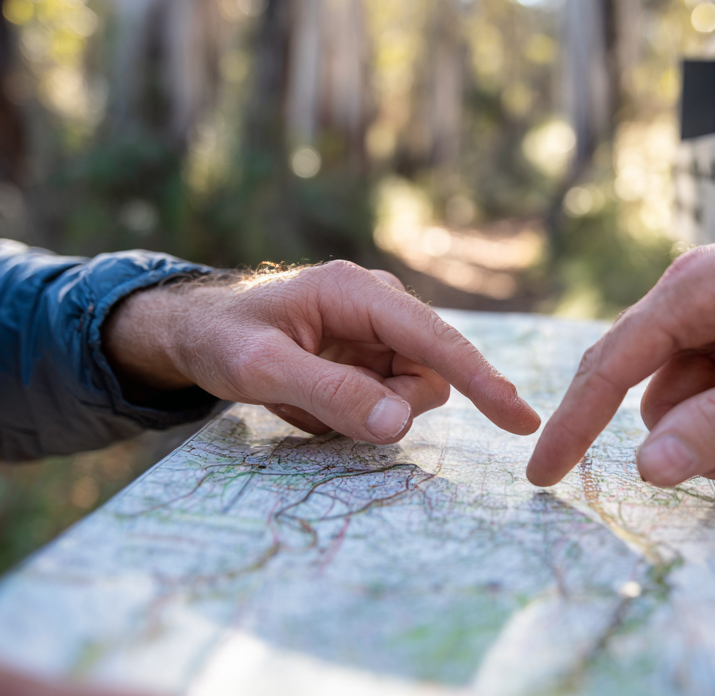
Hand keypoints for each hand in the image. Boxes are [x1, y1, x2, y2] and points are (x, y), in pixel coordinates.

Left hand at [103, 260, 539, 442]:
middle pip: (427, 375)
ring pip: (408, 393)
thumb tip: (401, 422)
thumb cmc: (221, 339)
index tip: (520, 419)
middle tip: (320, 411)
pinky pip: (384, 399)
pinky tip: (307, 399)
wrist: (194, 330)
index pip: (436, 342)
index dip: (482, 381)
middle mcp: (380, 304)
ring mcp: (377, 330)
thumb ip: (332, 394)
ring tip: (303, 401)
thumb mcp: (262, 371)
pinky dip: (349, 412)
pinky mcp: (370, 353)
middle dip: (387, 406)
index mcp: (360, 292)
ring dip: (362, 412)